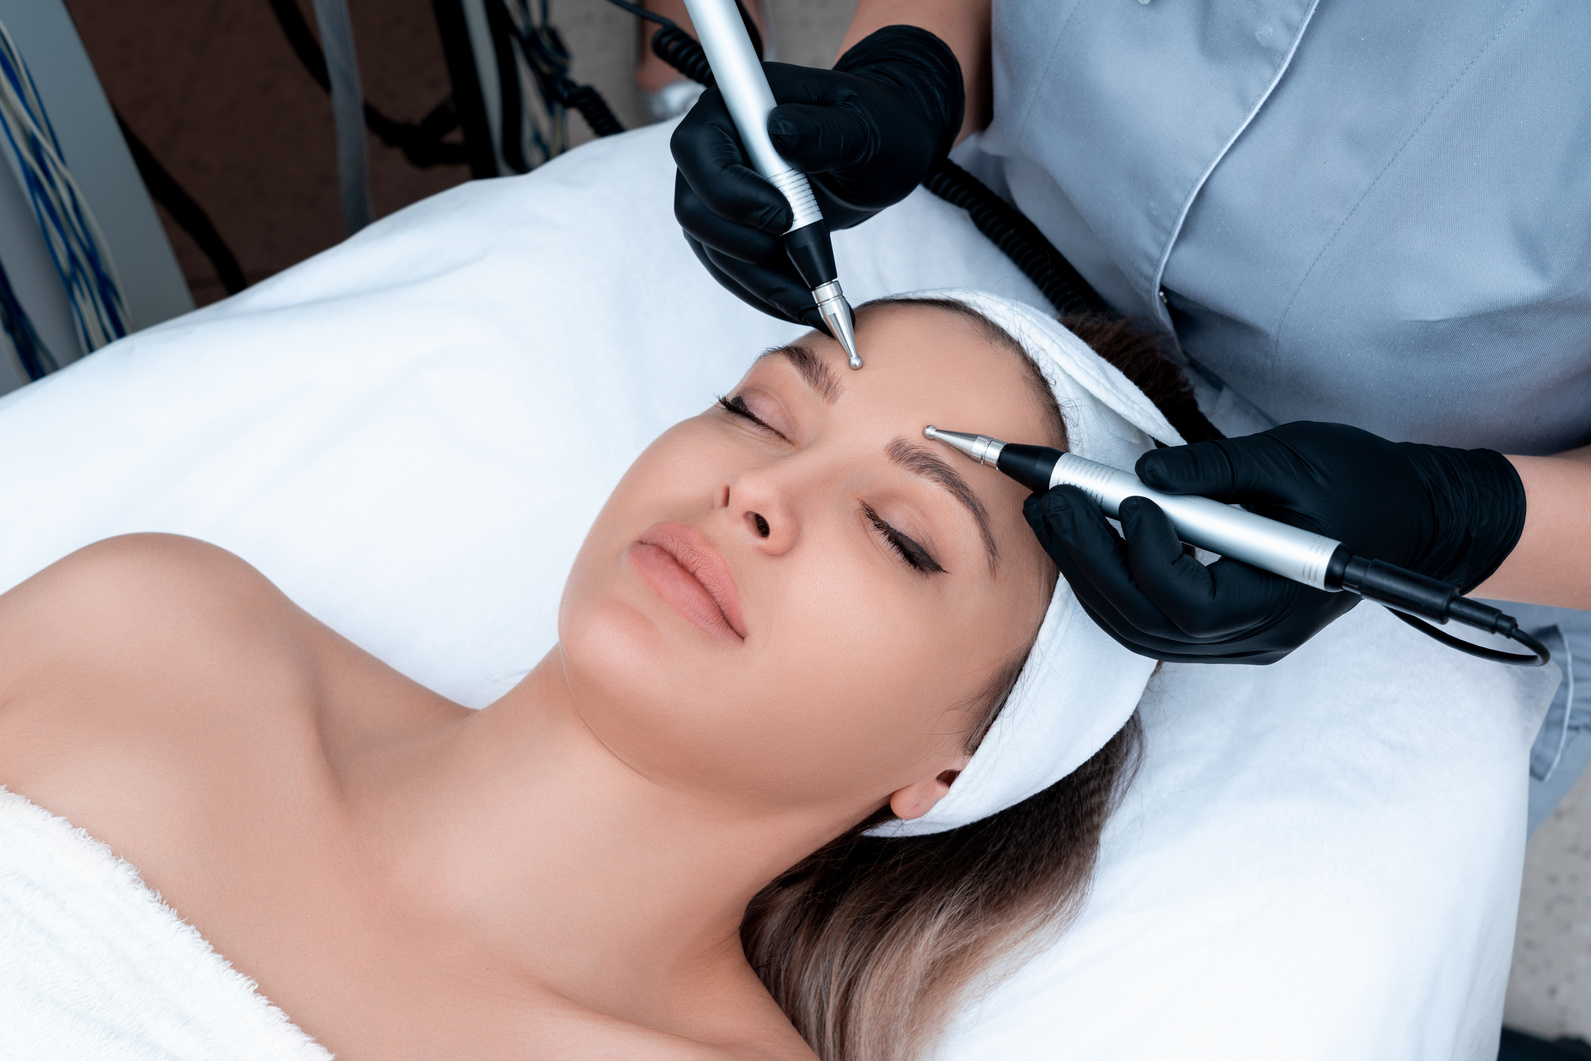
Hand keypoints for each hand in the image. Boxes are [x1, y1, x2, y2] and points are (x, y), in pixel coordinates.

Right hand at [671, 25, 962, 327]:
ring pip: (712, 248)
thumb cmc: (877, 126)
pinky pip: (731, 268)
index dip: (729, 191)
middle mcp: (715, 147)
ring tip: (814, 303)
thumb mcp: (864, 127)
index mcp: (738, 104)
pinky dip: (765, 292)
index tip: (785, 218)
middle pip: (694, 208)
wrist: (883, 154)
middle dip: (744, 248)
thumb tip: (779, 131)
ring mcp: (717, 191)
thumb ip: (824, 130)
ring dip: (760, 283)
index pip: (698, 148)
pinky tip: (804, 303)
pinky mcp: (732, 227)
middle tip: (806, 267)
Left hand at [1024, 421, 1527, 663]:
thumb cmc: (1363, 483)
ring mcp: (1235, 640)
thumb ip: (1217, 470)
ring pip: (1137, 628)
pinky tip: (1085, 536)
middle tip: (1049, 501)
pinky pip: (1150, 620)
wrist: (1412, 520)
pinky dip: (1111, 581)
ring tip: (1052, 514)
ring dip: (1088, 572)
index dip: (1147, 554)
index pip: (1190, 602)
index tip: (1125, 499)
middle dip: (1089, 559)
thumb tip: (1142, 472)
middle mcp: (1252, 636)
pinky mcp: (1222, 628)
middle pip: (1146, 620)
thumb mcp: (1294, 458)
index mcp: (1278, 602)